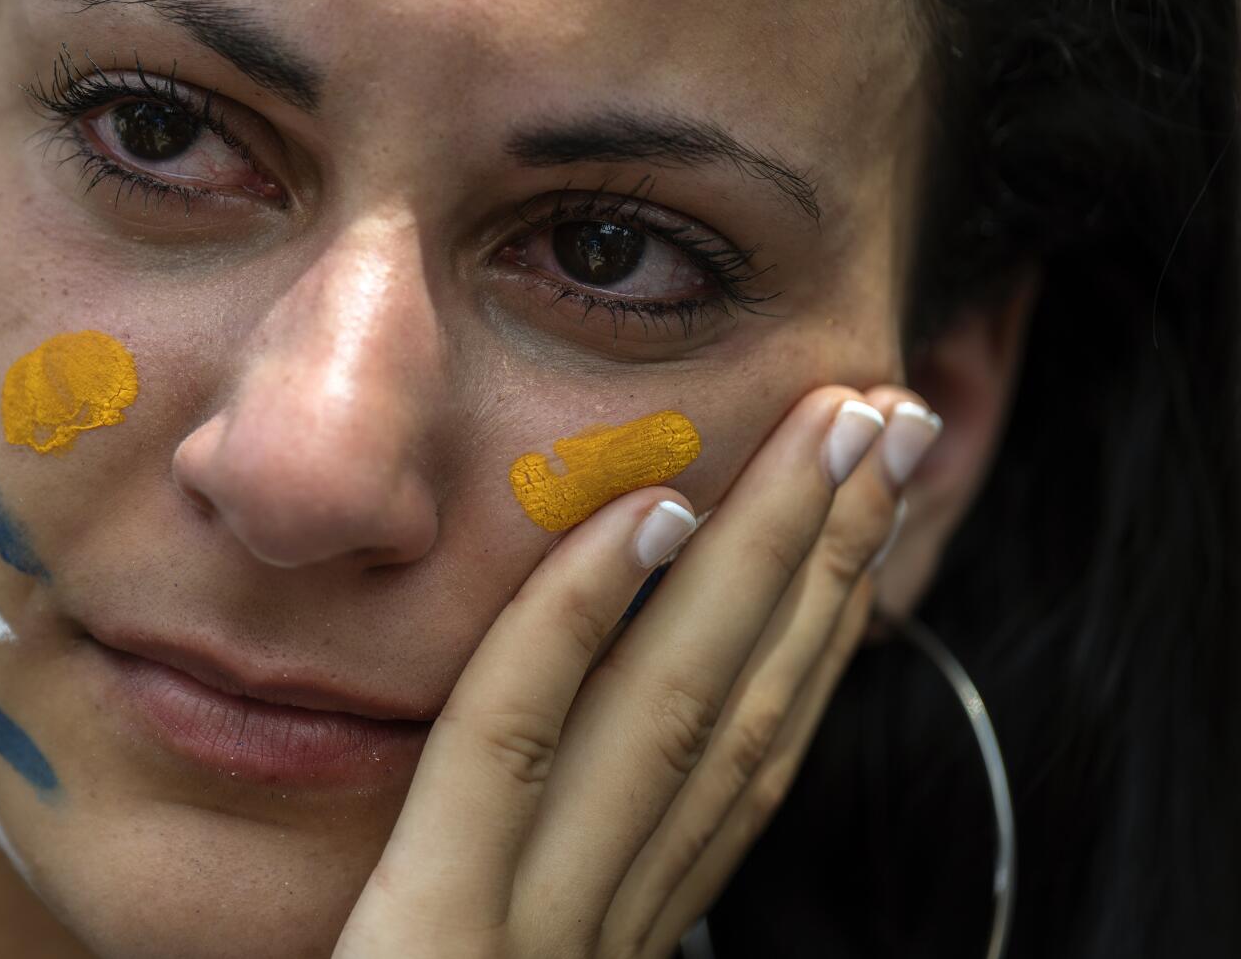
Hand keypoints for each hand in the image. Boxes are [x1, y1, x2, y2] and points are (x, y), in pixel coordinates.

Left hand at [336, 385, 935, 958]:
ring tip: (830, 427)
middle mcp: (606, 932)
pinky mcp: (431, 943)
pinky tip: (646, 507)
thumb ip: (506, 869)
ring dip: (765, 555)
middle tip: (892, 418)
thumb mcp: (459, 954)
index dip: (821, 621)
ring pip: (673, 709)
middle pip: (743, 709)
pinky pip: (508, 742)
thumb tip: (556, 743)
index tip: (869, 505)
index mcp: (618, 931)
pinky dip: (577, 616)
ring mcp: (530, 940)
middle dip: (830, 555)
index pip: (747, 753)